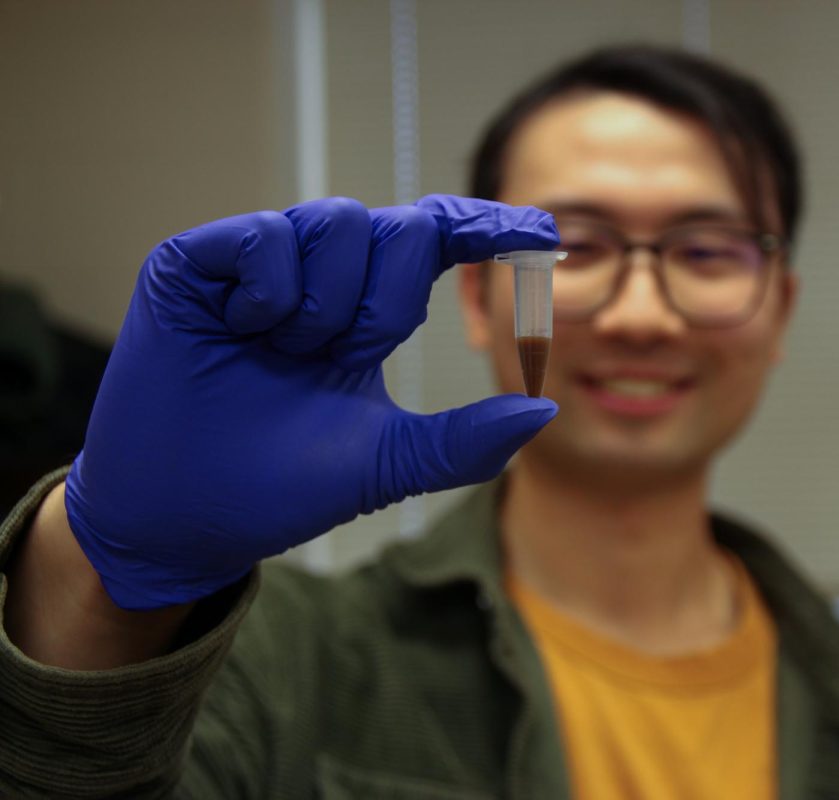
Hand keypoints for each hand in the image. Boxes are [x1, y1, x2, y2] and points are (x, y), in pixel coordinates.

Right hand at [64, 195, 557, 609]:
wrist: (186, 518)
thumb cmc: (281, 486)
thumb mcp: (390, 463)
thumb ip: (466, 441)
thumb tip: (546, 410)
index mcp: (364, 313)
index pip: (434, 244)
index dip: (485, 227)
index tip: (543, 230)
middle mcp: (317, 277)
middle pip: (397, 228)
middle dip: (386, 303)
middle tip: (340, 357)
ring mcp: (257, 264)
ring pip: (338, 222)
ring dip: (329, 303)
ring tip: (285, 352)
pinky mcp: (195, 262)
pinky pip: (266, 235)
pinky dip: (269, 290)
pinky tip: (242, 331)